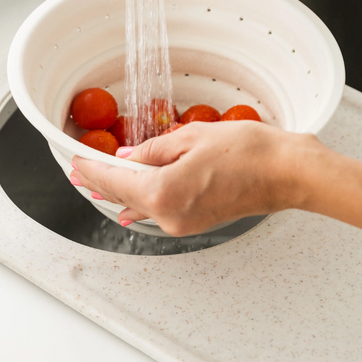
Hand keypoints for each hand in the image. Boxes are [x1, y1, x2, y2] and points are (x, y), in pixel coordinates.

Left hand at [71, 122, 308, 236]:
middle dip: (98, 182)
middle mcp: (169, 215)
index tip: (76, 160)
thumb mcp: (190, 138)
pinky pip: (157, 211)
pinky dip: (139, 202)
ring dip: (117, 191)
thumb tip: (128, 157)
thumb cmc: (248, 152)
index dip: (91, 168)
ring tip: (95, 183)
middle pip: (122, 196)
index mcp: (163, 192)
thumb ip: (152, 151)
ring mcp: (182, 223)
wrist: (286, 173)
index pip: (114, 180)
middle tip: (78, 172)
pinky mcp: (194, 222)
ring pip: (138, 204)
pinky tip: (127, 205)